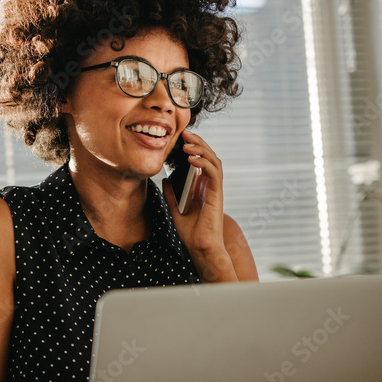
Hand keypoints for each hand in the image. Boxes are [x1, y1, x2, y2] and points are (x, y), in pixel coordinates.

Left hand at [162, 130, 236, 281]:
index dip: (192, 147)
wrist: (200, 248)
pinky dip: (204, 163)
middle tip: (185, 133)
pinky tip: (191, 159)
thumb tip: (165, 179)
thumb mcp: (175, 210)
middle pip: (208, 156)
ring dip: (201, 149)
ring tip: (187, 143)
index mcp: (201, 187)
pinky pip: (214, 173)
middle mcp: (209, 185)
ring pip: (213, 161)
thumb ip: (171, 194)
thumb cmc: (191, 232)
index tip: (180, 138)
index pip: (200, 160)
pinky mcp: (217, 194)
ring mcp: (214, 189)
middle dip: (197, 143)